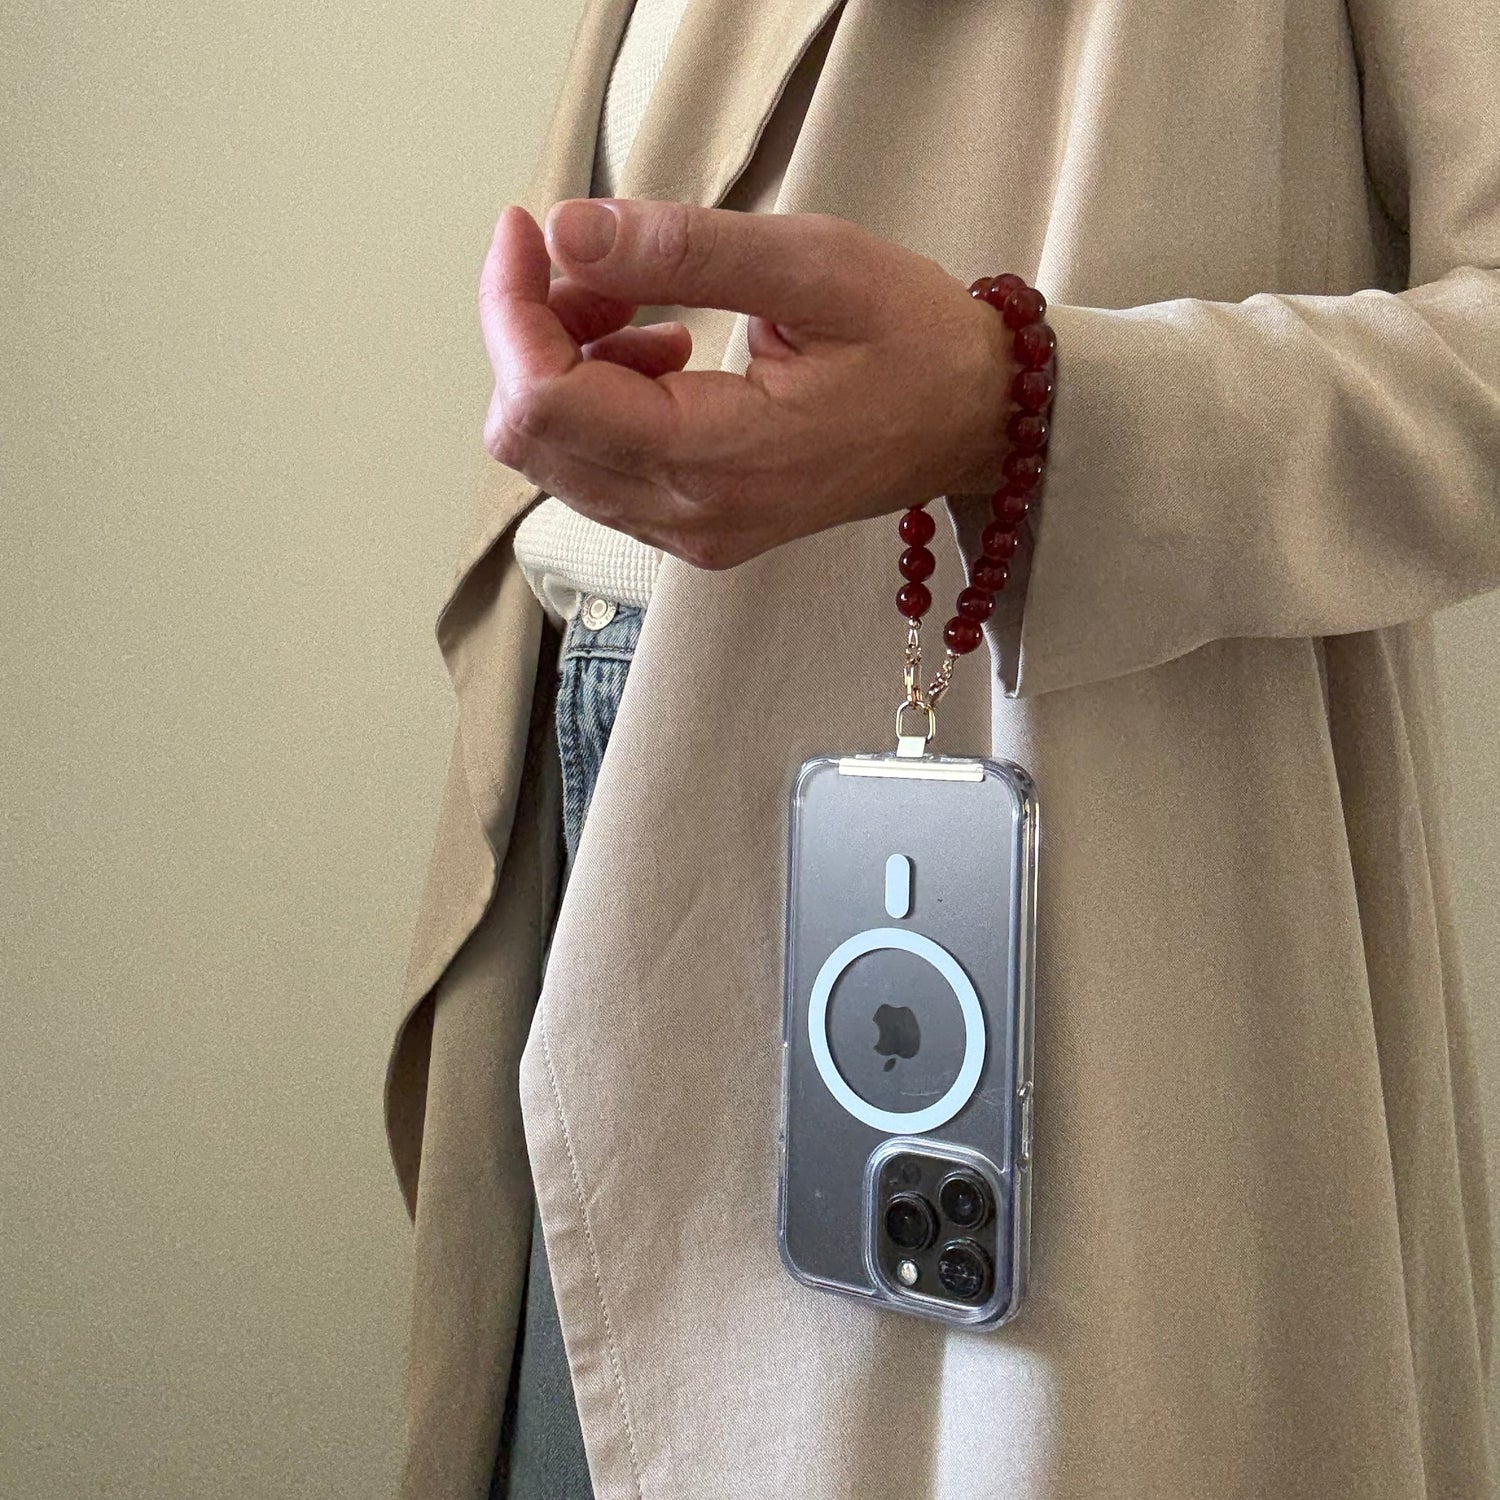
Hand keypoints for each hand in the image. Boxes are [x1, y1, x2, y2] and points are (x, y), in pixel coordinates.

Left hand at [479, 198, 1018, 569]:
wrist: (973, 422)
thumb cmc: (914, 342)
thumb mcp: (811, 266)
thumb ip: (682, 253)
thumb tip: (568, 232)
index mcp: (714, 457)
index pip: (545, 400)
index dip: (510, 307)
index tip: (529, 230)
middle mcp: (689, 516)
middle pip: (530, 437)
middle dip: (534, 334)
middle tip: (598, 263)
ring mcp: (690, 532)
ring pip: (556, 457)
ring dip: (566, 364)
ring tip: (638, 306)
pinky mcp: (696, 527)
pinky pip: (599, 471)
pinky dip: (599, 401)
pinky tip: (660, 354)